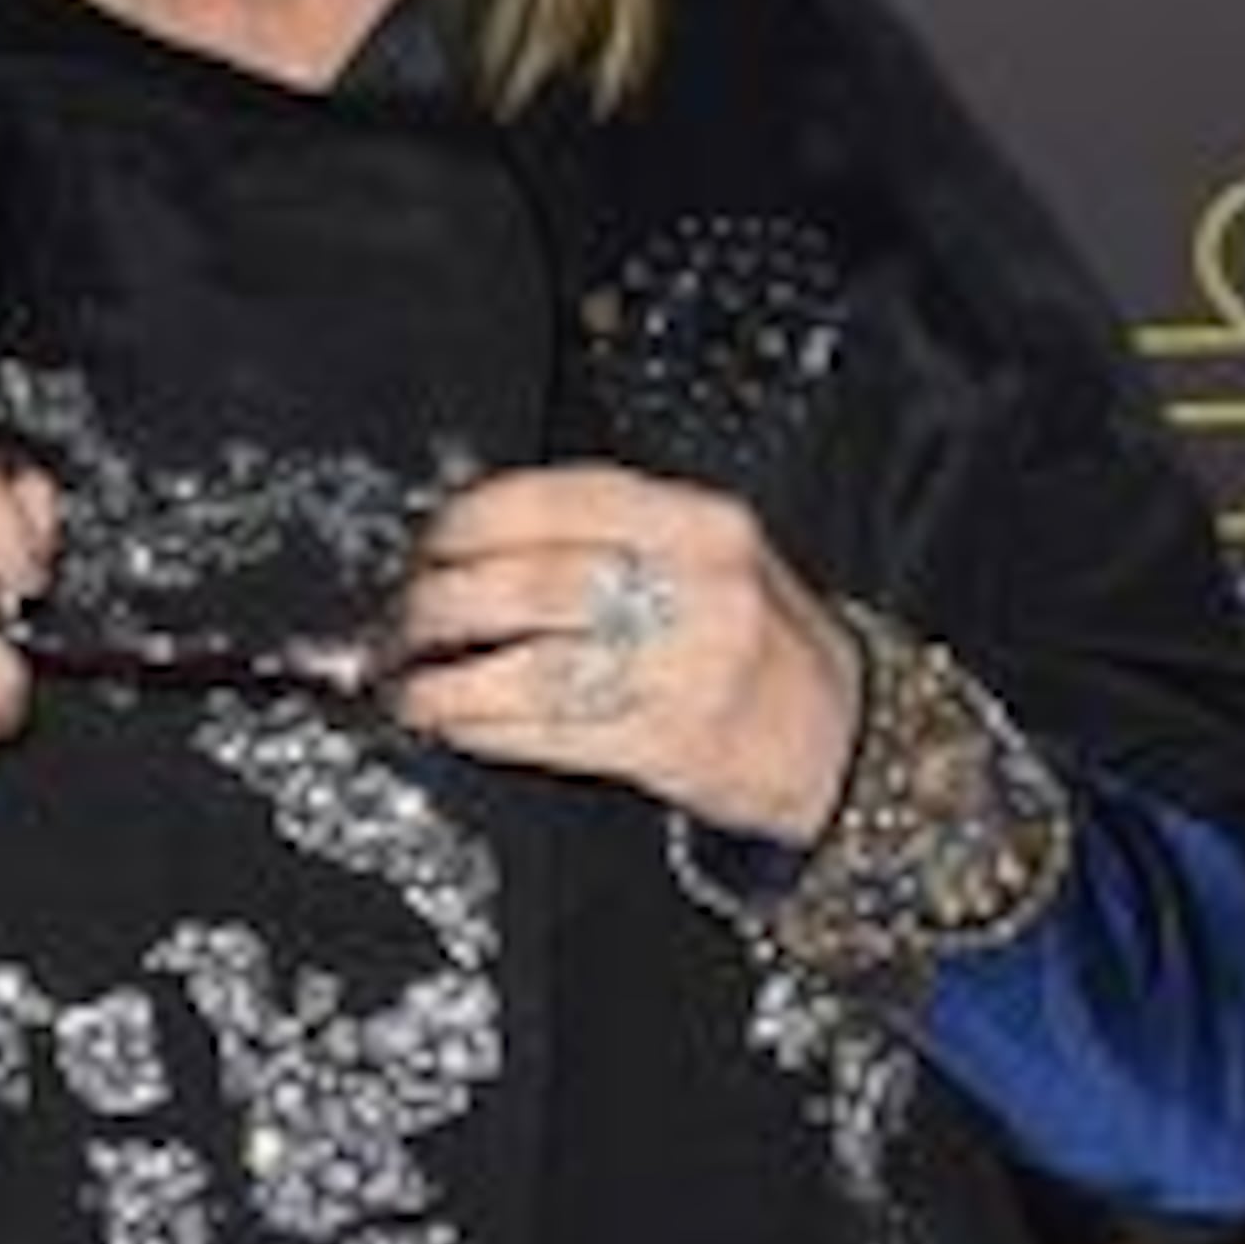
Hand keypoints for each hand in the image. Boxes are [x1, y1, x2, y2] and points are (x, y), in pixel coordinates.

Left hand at [385, 464, 860, 845]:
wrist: (843, 735)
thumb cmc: (753, 635)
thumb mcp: (703, 555)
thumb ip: (603, 533)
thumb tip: (466, 530)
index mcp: (701, 522)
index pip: (560, 500)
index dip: (471, 519)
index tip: (425, 540)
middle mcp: (699, 587)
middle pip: (534, 582)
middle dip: (443, 602)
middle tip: (401, 616)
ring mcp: (688, 668)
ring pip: (535, 667)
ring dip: (451, 680)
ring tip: (410, 685)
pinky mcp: (671, 743)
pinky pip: (554, 732)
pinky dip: (487, 729)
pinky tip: (455, 723)